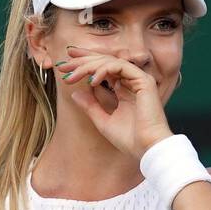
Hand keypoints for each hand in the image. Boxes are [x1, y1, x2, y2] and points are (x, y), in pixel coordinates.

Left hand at [55, 44, 172, 159]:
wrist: (147, 148)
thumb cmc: (130, 139)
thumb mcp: (103, 120)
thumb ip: (90, 106)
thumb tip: (75, 93)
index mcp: (124, 91)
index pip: (104, 69)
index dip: (86, 63)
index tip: (66, 63)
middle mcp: (132, 82)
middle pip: (105, 61)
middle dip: (82, 60)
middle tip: (63, 65)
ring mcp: (139, 80)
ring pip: (110, 61)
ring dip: (89, 66)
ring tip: (73, 75)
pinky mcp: (144, 81)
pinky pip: (120, 66)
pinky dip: (104, 70)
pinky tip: (92, 80)